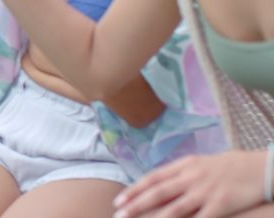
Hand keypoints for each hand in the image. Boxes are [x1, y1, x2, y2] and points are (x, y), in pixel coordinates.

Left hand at [113, 151, 267, 217]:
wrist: (257, 168)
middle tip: (119, 214)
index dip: (134, 190)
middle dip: (136, 205)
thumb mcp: (197, 164)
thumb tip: (154, 182)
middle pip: (158, 192)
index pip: (153, 178)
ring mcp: (205, 191)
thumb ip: (177, 173)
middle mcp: (191, 177)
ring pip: (175, 207)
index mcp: (184, 166)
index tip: (118, 201)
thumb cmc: (225, 168)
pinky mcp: (221, 204)